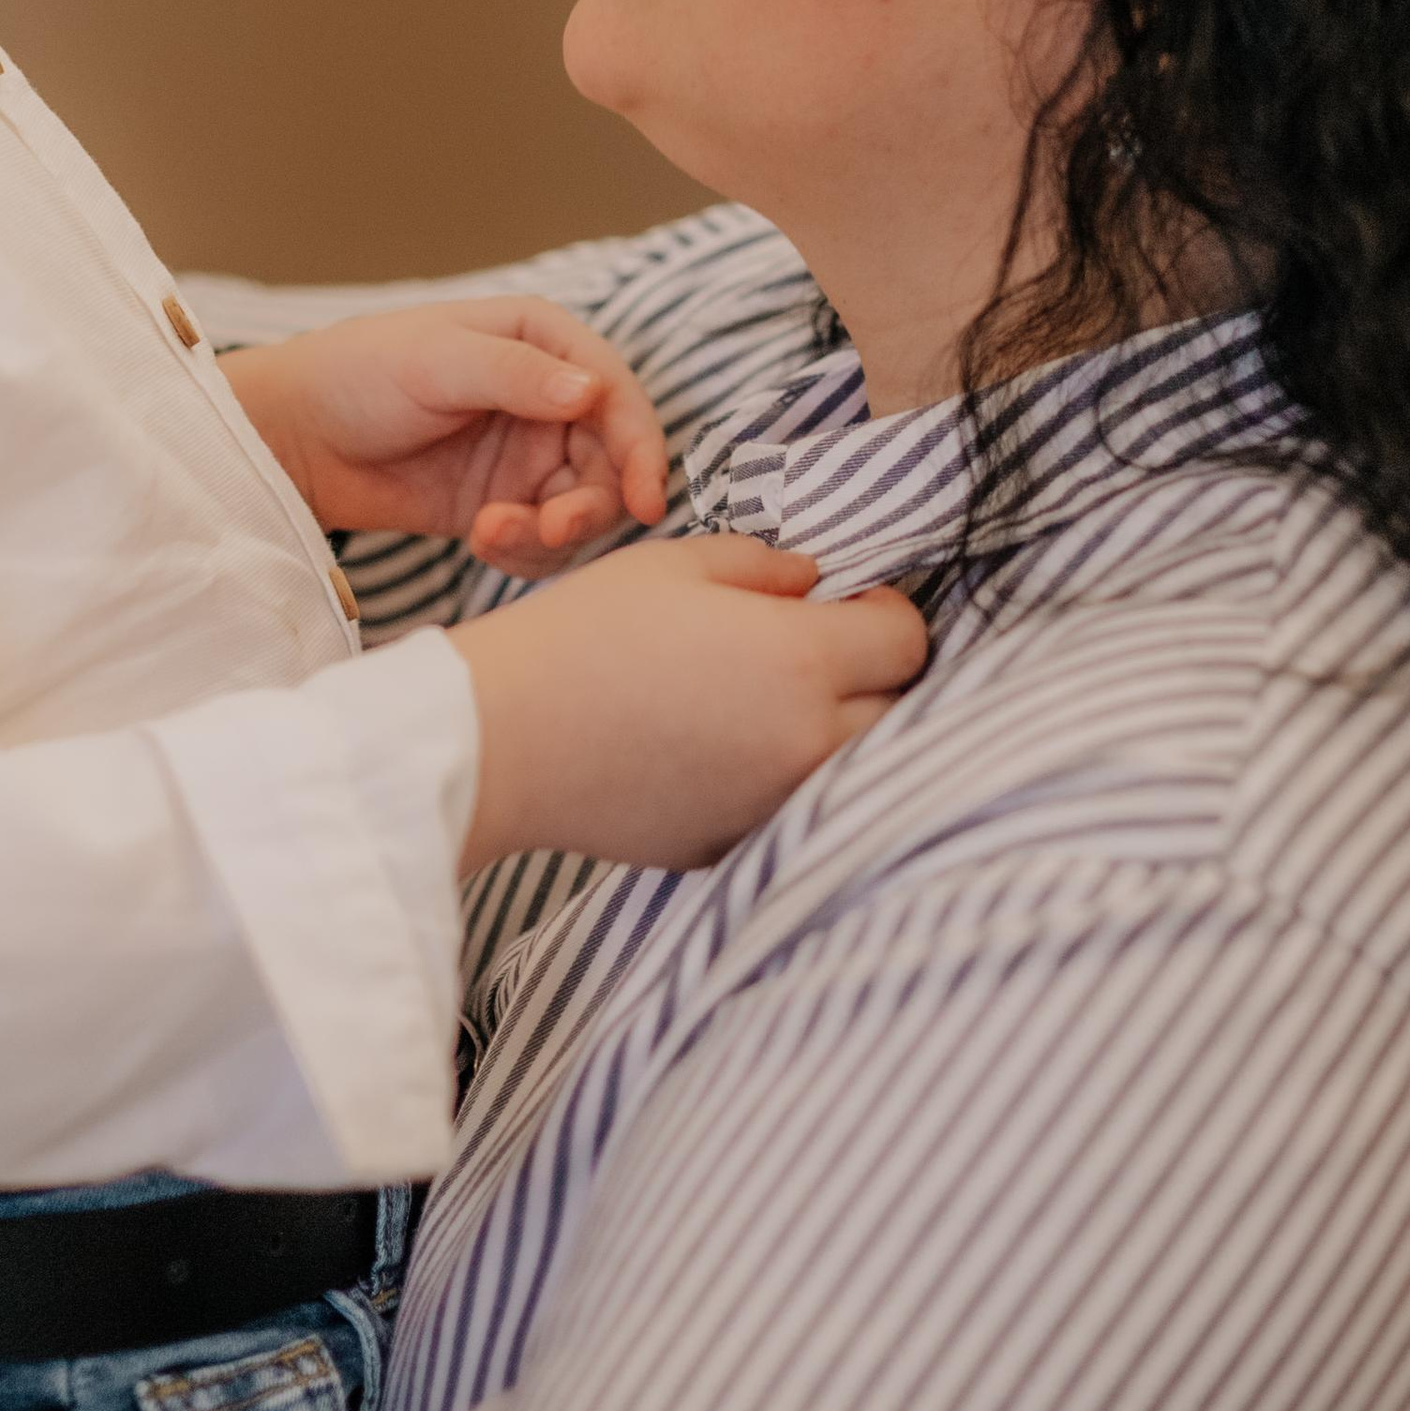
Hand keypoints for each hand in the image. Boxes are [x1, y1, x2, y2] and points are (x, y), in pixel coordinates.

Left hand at [226, 300, 668, 567]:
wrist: (296, 437)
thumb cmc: (360, 371)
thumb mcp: (437, 359)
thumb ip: (516, 375)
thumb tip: (591, 392)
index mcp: (542, 342)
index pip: (616, 394)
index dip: (640, 446)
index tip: (645, 500)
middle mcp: (545, 399)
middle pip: (610, 462)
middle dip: (592, 504)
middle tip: (553, 529)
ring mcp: (524, 456)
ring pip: (580, 508)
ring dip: (551, 533)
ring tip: (492, 535)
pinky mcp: (500, 505)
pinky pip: (541, 540)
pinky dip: (524, 552)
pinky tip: (481, 541)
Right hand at [450, 534, 927, 872]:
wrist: (503, 739)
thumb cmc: (584, 633)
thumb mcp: (678, 565)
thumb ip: (766, 566)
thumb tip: (813, 582)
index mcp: (801, 662)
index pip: (906, 641)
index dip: (885, 610)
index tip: (848, 600)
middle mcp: (804, 744)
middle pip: (899, 711)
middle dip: (874, 672)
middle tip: (817, 645)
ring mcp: (771, 807)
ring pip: (851, 767)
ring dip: (836, 729)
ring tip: (770, 696)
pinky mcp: (732, 846)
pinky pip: (789, 807)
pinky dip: (780, 777)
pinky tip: (722, 745)